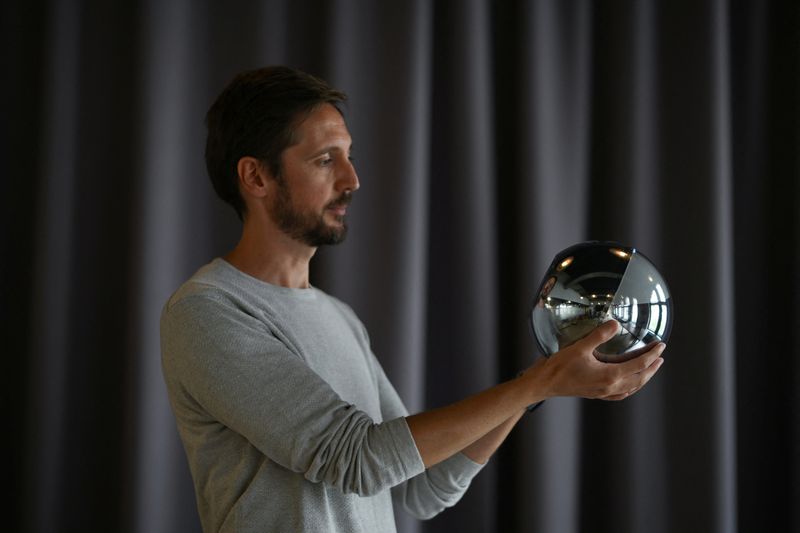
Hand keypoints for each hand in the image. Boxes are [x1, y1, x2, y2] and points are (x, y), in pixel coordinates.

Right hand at [523, 320, 664, 400]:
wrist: (544, 383)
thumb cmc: (559, 366)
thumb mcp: (580, 347)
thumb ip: (600, 335)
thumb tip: (615, 324)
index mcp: (610, 375)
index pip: (639, 365)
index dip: (652, 354)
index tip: (661, 345)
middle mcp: (610, 387)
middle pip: (640, 379)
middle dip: (653, 367)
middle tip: (660, 356)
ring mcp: (603, 392)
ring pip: (632, 388)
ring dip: (644, 378)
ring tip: (650, 369)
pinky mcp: (596, 394)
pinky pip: (621, 394)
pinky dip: (630, 388)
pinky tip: (628, 384)